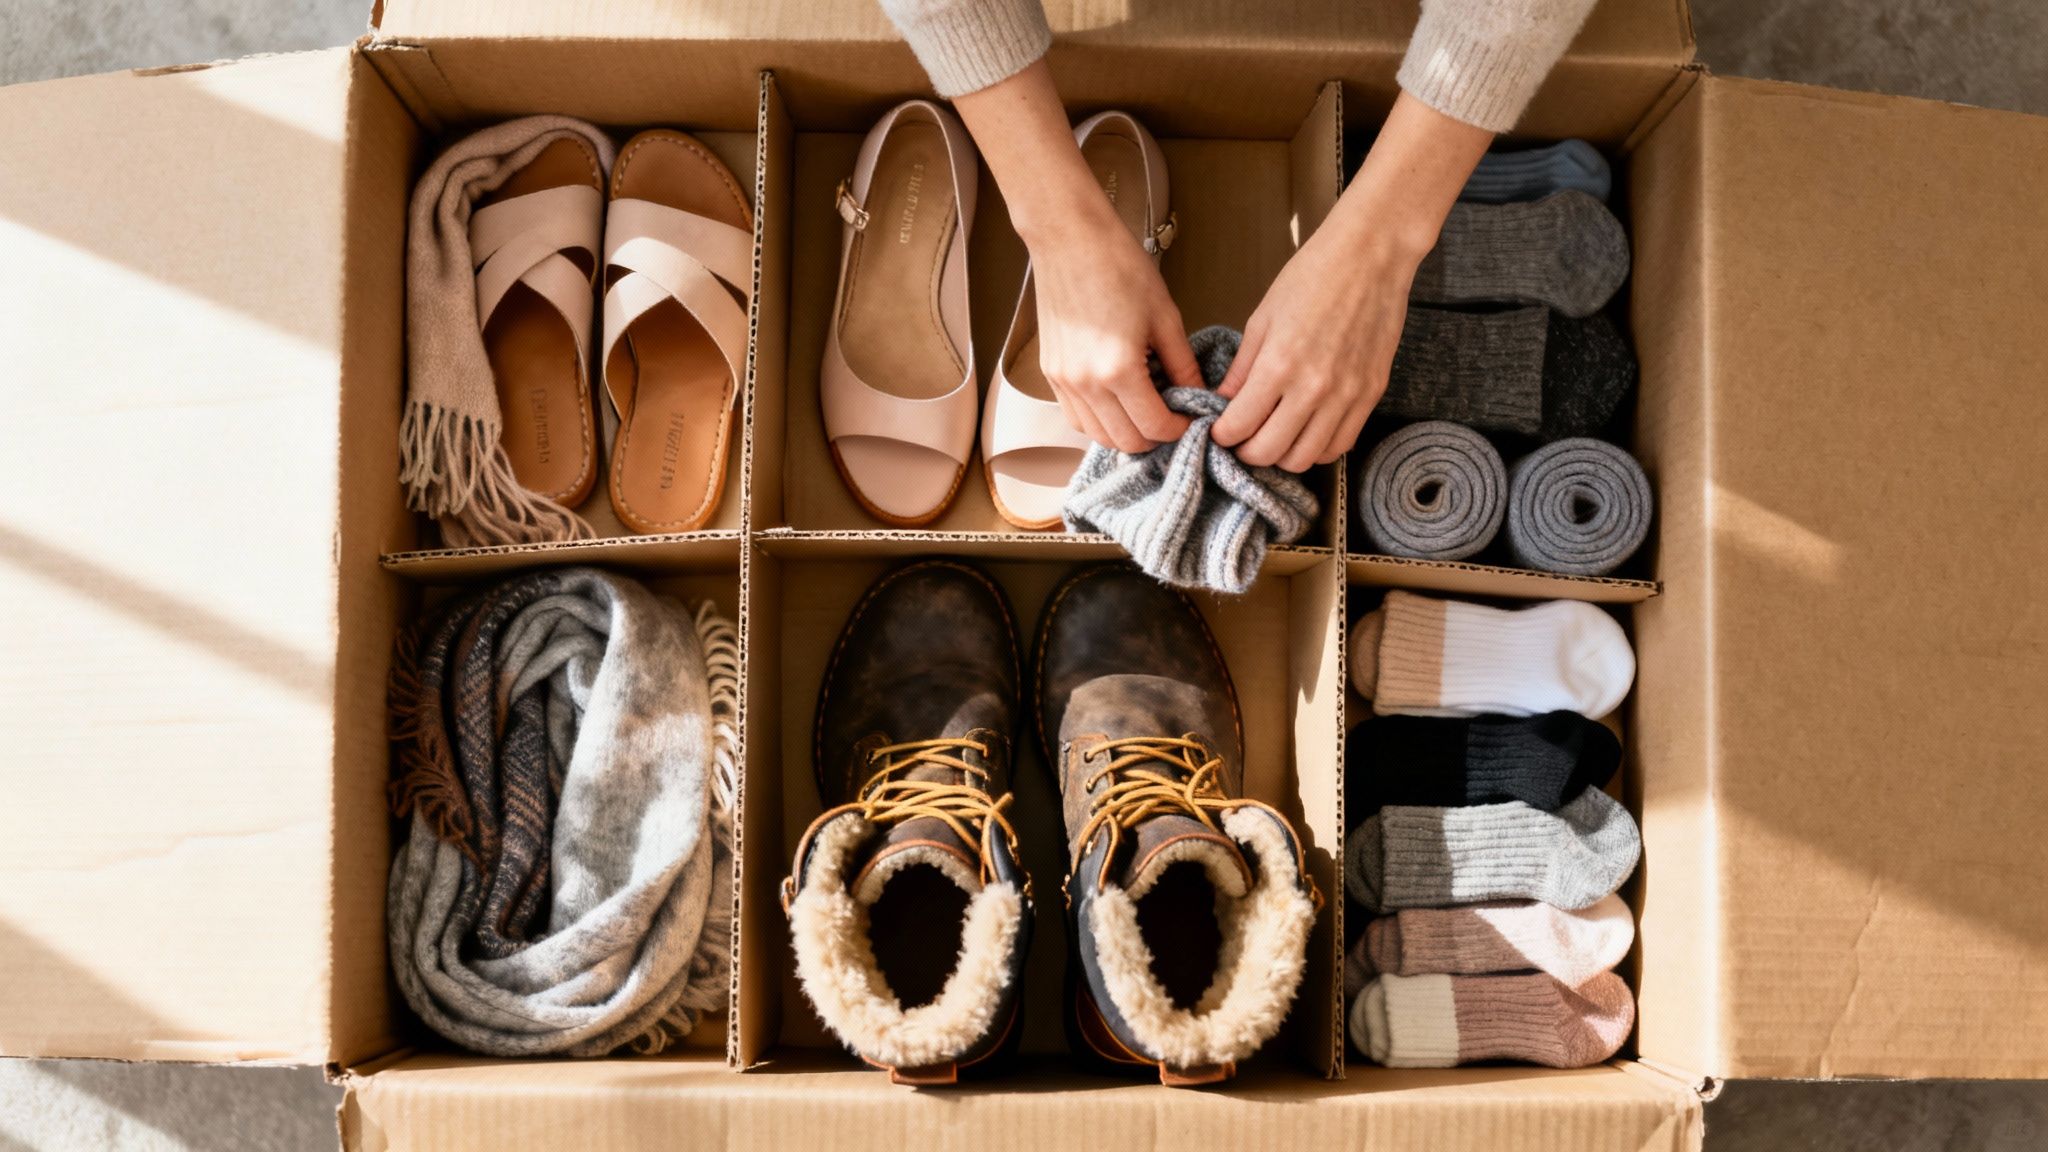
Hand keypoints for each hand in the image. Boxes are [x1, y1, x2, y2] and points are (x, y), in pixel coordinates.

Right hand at [953, 61, 1194, 452]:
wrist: (1069, 238)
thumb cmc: (1118, 266)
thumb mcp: (1165, 316)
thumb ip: (1182, 364)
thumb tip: (1198, 393)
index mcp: (1118, 370)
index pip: (1155, 427)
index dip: (1179, 429)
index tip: (1191, 417)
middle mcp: (1085, 384)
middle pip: (1126, 441)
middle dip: (1155, 436)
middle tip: (1172, 416)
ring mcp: (1062, 381)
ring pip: (1097, 436)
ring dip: (1126, 433)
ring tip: (1146, 410)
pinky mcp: (1050, 373)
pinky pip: (1075, 418)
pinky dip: (1099, 422)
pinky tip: (1117, 402)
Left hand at [1211, 223, 1414, 470]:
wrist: (1372, 256)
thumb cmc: (1314, 276)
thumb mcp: (1263, 318)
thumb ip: (1242, 367)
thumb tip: (1223, 402)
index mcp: (1279, 365)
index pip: (1239, 427)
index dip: (1222, 435)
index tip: (1219, 430)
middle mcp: (1313, 388)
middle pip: (1269, 452)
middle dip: (1246, 451)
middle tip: (1242, 438)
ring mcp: (1347, 396)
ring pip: (1305, 458)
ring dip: (1282, 455)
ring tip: (1273, 436)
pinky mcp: (1371, 395)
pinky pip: (1340, 445)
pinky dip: (1317, 448)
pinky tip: (1306, 431)